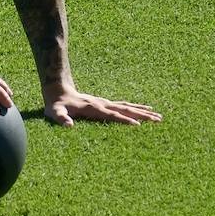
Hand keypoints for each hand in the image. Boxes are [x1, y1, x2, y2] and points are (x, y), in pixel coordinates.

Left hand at [44, 88, 161, 126]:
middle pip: (126, 110)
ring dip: (143, 111)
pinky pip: (123, 106)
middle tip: (159, 120)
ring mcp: (105, 103)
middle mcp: (102, 104)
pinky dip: (135, 108)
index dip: (124, 121)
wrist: (57, 90)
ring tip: (158, 116)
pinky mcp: (104, 103)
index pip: (112, 116)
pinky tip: (144, 109)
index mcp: (93, 109)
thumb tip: (68, 126)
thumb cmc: (56, 105)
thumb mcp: (55, 113)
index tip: (139, 126)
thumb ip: (61, 119)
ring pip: (128, 107)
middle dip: (142, 115)